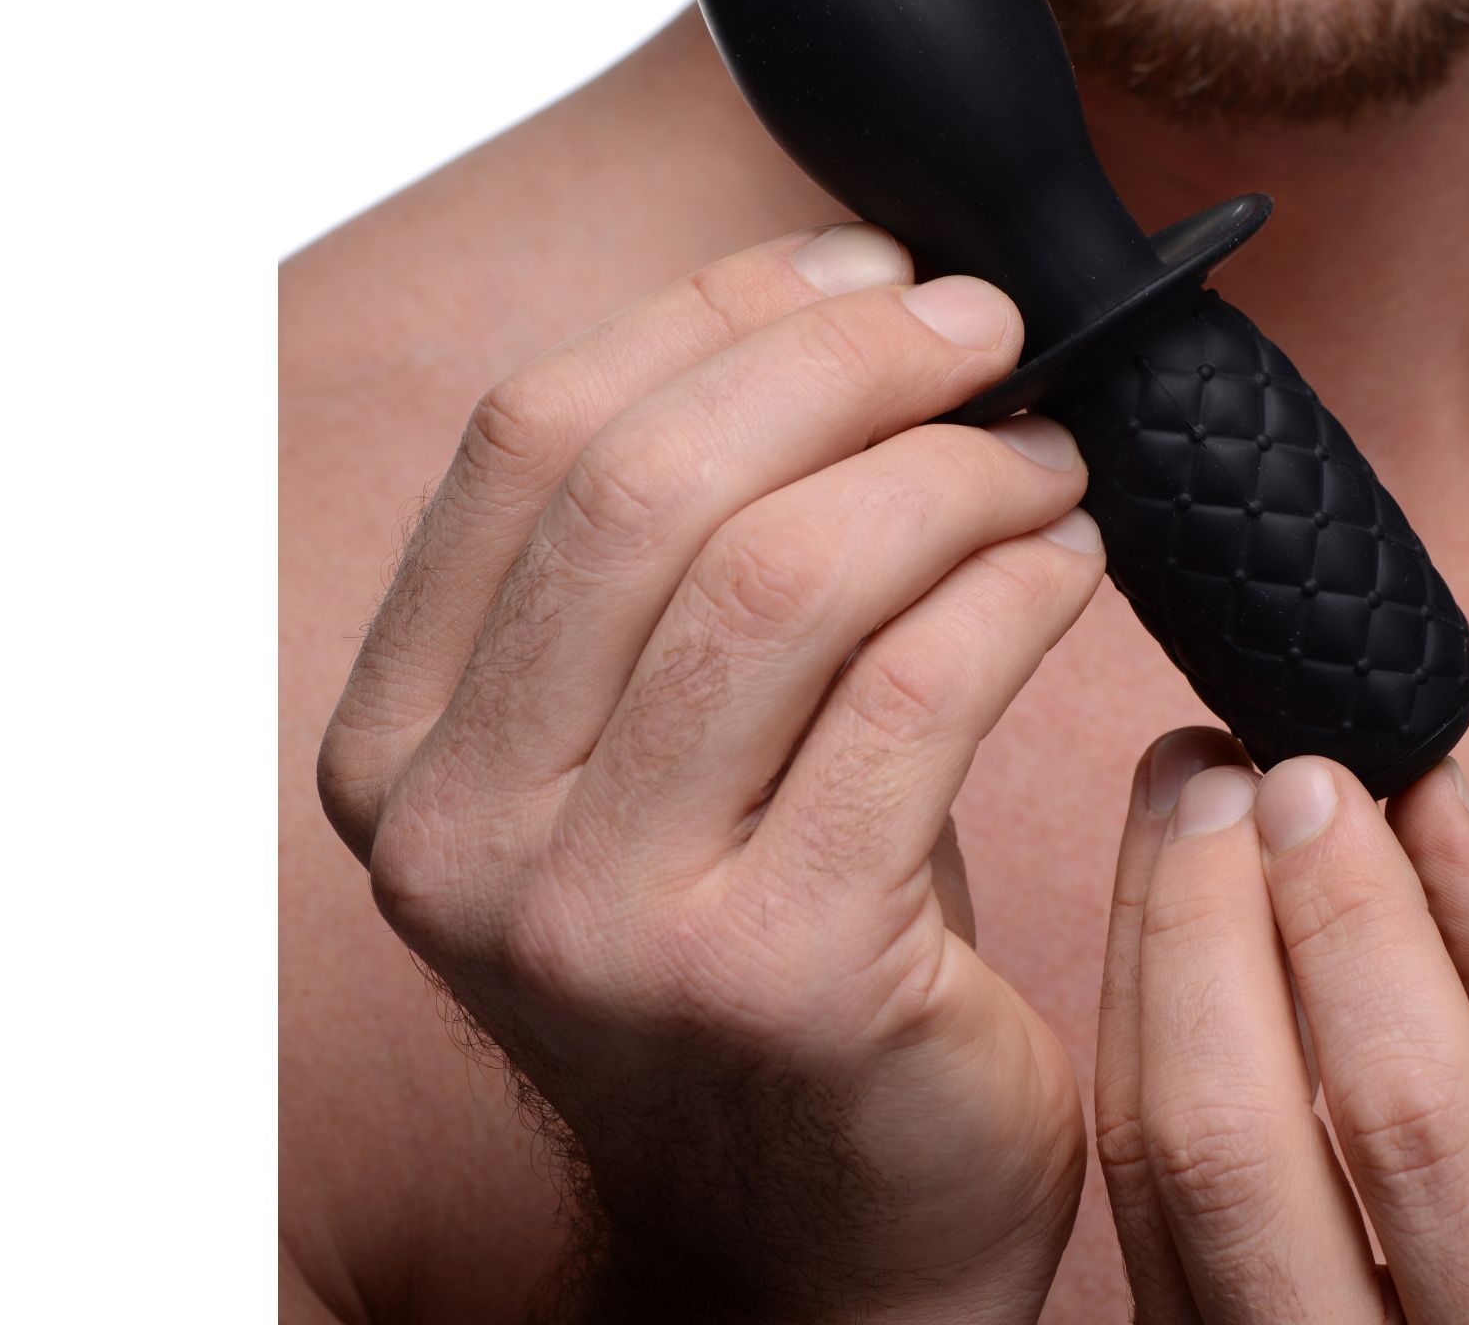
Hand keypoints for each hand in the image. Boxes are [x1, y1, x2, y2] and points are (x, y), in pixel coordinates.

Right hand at [316, 223, 1104, 1324]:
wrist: (824, 1208)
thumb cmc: (768, 919)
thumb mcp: (664, 727)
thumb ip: (686, 537)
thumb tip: (842, 283)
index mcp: (400, 737)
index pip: (529, 439)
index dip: (714, 312)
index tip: (866, 260)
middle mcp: (456, 833)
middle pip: (650, 485)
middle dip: (850, 362)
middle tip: (989, 327)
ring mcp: (598, 919)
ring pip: (784, 576)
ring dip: (951, 471)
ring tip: (1047, 455)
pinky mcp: (771, 976)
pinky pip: (912, 695)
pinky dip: (1011, 590)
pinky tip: (1068, 564)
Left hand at [1096, 730, 1468, 1324]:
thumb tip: (1429, 803)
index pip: (1410, 1114)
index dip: (1351, 926)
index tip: (1316, 775)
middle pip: (1227, 1144)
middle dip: (1208, 921)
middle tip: (1223, 766)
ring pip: (1148, 1155)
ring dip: (1149, 940)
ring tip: (1184, 788)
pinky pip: (1123, 1178)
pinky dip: (1136, 1015)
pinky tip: (1165, 899)